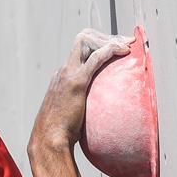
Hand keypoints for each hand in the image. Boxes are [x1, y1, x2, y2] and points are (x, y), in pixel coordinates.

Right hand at [30, 29, 133, 150]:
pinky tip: (123, 51)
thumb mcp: (72, 113)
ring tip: (126, 45)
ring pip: (86, 41)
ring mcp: (68, 74)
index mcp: (62, 76)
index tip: (117, 48)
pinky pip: (94, 58)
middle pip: (83, 39)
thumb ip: (83, 106)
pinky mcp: (76, 81)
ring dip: (108, 39)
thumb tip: (101, 114)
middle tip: (126, 43)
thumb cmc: (62, 133)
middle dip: (106, 37)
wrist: (49, 139)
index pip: (80, 48)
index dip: (99, 43)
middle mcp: (64, 70)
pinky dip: (109, 50)